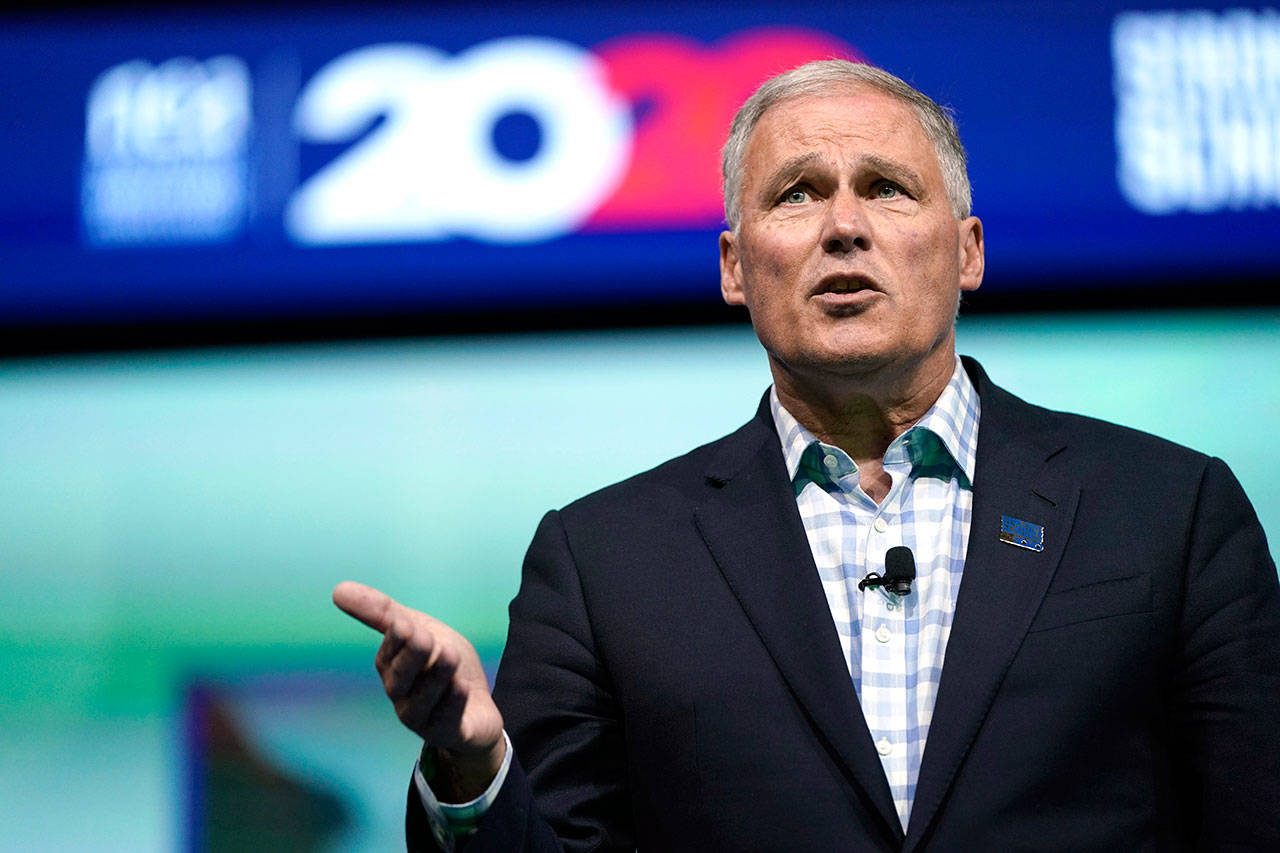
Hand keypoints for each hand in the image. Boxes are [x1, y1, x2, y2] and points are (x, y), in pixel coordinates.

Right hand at [332, 580, 505, 799]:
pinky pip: (446, 721)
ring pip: (423, 701)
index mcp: (392, 668)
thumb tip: (338, 589)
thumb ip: (384, 612)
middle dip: (411, 657)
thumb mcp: (421, 630)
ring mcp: (422, 718)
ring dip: (436, 677)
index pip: (388, 654)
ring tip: (450, 655)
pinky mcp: (447, 732)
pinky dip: (453, 704)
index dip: (395, 640)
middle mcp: (402, 696)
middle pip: (401, 680)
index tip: (403, 622)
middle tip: (423, 636)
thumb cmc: (444, 666)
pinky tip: (461, 687)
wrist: (478, 707)